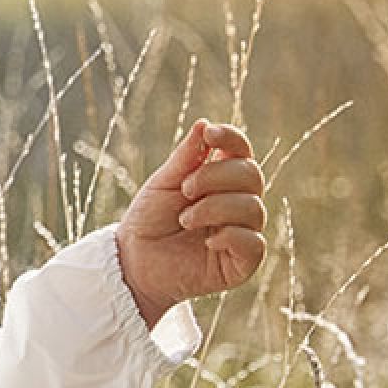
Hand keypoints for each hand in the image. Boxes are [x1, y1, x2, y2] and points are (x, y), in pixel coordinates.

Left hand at [115, 121, 266, 327]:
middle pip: (251, 175)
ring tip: (185, 219)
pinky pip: (254, 243)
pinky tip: (207, 242)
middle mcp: (237, 203)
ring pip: (253, 207)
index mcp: (221, 180)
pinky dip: (231, 236)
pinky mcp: (241, 263)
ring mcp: (242, 232)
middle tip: (185, 189)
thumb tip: (204, 124)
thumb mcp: (163, 184)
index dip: (231, 138)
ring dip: (215, 208)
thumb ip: (185, 159)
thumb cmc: (148, 221)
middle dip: (216, 176)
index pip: (240, 151)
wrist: (133, 263)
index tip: (210, 134)